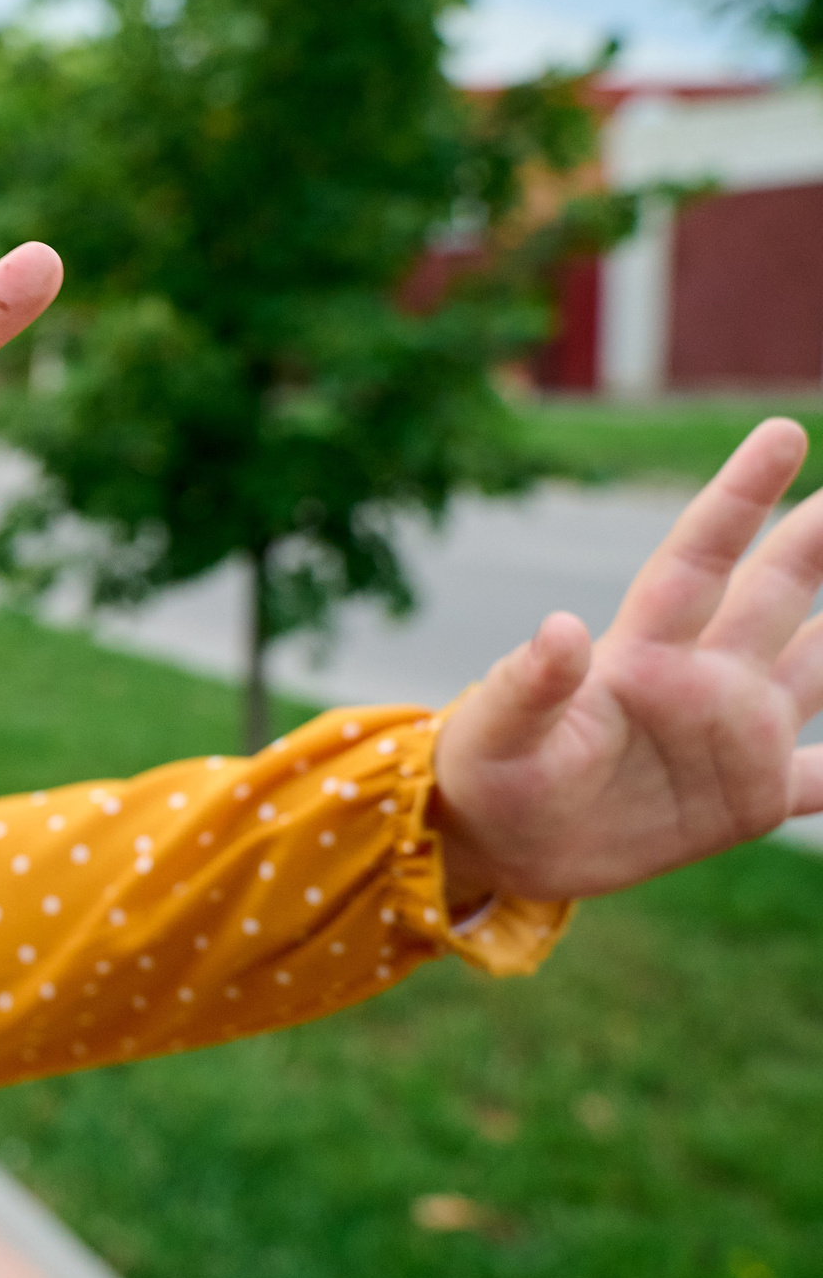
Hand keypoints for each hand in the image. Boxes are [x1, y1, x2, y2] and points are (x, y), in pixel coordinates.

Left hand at [435, 419, 822, 902]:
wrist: (501, 843)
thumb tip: (560, 627)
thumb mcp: (496, 731)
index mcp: (640, 653)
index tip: (780, 434)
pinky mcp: (748, 798)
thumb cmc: (489, 772)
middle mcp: (700, 680)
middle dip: (818, 538)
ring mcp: (732, 735)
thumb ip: (528, 684)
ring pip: (820, 667)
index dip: (739, 497)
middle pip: (776, 592)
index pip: (700, 558)